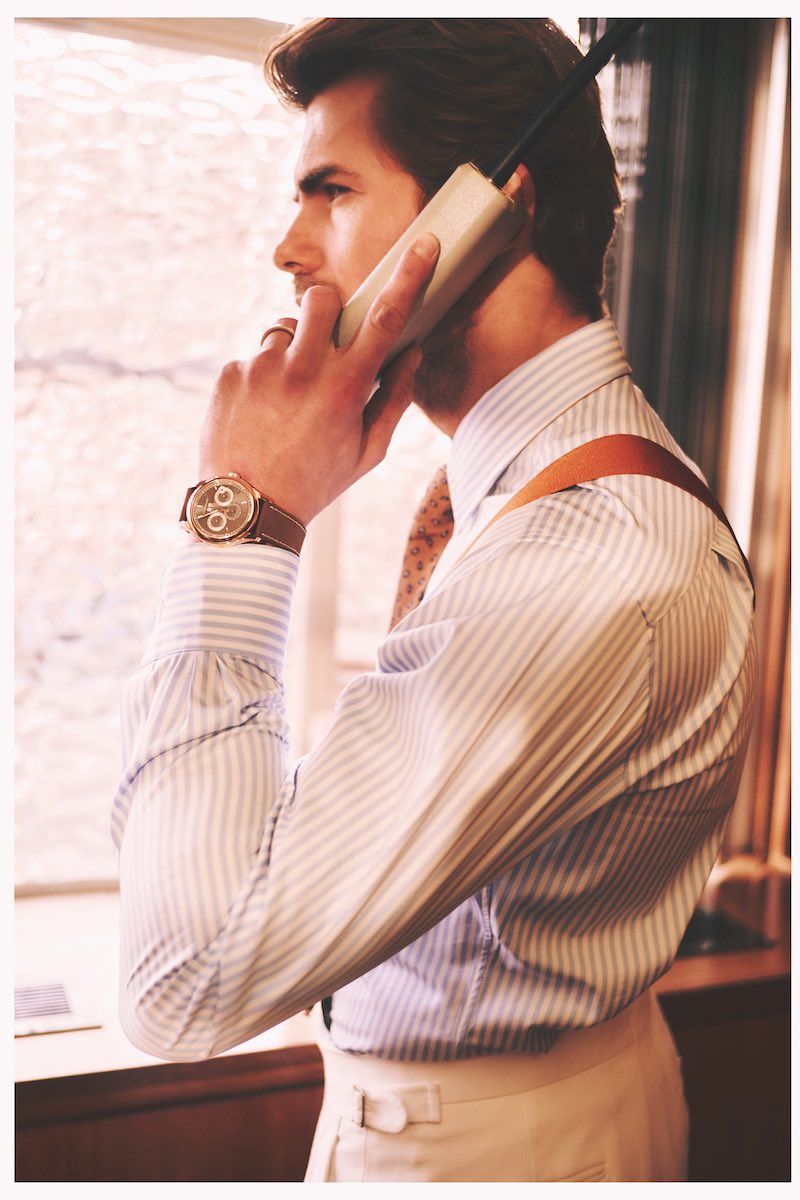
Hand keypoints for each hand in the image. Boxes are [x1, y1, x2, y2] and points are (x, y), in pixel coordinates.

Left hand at [198, 232, 439, 525]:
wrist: (247, 509)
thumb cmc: (315, 483)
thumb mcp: (366, 453)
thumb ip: (392, 400)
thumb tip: (411, 354)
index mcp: (346, 388)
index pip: (385, 318)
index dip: (409, 277)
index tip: (424, 246)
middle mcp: (303, 369)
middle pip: (322, 299)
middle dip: (326, 310)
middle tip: (324, 342)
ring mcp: (262, 369)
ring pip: (283, 329)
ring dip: (291, 352)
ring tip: (286, 398)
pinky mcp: (230, 374)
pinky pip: (251, 359)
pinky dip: (259, 380)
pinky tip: (259, 415)